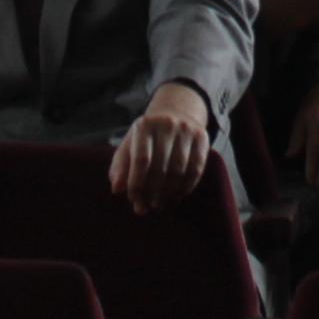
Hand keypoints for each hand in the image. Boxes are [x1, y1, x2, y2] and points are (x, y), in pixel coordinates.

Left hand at [108, 83, 211, 213]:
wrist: (176, 112)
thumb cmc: (147, 137)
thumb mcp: (129, 145)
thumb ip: (120, 167)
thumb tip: (116, 189)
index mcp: (144, 125)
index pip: (141, 160)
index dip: (137, 183)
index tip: (133, 199)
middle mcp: (167, 124)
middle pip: (160, 168)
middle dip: (152, 192)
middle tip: (146, 207)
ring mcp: (187, 130)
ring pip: (179, 171)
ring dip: (168, 194)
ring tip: (159, 205)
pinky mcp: (202, 137)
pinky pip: (195, 170)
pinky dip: (184, 188)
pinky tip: (175, 197)